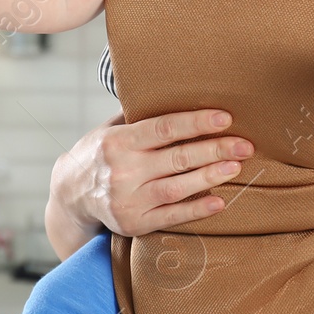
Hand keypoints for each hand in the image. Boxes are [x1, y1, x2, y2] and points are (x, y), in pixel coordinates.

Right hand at [45, 108, 253, 254]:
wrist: (69, 195)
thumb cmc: (99, 154)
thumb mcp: (109, 129)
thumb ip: (139, 116)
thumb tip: (176, 90)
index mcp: (118, 141)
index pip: (163, 128)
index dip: (195, 122)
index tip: (224, 117)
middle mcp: (121, 171)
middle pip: (176, 158)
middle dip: (214, 150)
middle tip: (244, 145)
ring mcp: (127, 199)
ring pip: (177, 187)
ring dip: (209, 176)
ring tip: (235, 166)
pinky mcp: (134, 223)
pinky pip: (171, 216)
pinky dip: (196, 209)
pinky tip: (219, 201)